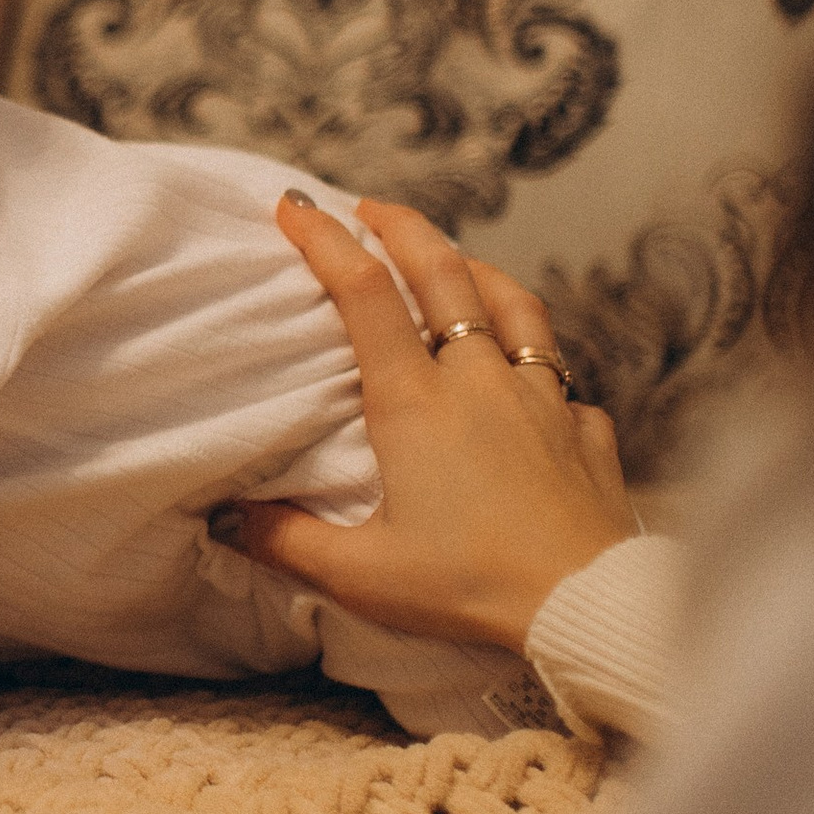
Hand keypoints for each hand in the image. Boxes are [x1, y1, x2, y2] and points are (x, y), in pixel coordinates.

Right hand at [215, 193, 631, 652]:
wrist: (583, 605)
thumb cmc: (468, 586)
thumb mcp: (359, 575)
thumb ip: (286, 541)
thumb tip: (228, 520)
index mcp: (415, 401)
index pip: (363, 293)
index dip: (324, 240)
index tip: (295, 208)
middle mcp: (479, 380)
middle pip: (442, 272)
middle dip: (401, 227)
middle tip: (370, 208)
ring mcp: (542, 398)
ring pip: (513, 305)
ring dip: (478, 270)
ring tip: (458, 262)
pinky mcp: (585, 431)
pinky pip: (562, 381)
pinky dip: (540, 367)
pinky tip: (534, 384)